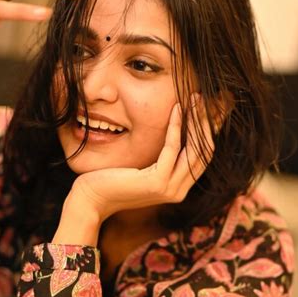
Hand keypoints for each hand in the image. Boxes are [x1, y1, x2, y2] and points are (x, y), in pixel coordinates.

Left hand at [53, 94, 215, 243]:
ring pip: (194, 150)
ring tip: (192, 98)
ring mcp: (170, 189)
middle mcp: (178, 191)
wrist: (91, 198)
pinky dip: (175, 127)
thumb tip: (174, 132)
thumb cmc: (112, 178)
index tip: (205, 108)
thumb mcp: (143, 168)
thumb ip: (161, 158)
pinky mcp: (157, 183)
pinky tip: (175, 110)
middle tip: (201, 98)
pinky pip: (172, 149)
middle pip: (204, 152)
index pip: (202, 157)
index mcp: (178, 188)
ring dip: (195, 121)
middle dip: (205, 123)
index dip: (206, 131)